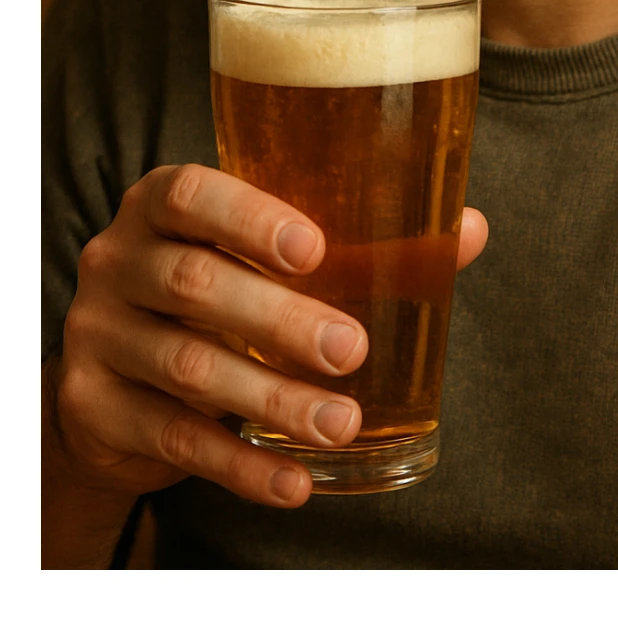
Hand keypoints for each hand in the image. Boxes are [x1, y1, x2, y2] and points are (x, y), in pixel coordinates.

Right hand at [48, 163, 487, 511]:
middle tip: (353, 350)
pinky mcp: (94, 407)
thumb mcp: (266, 254)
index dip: (250, 217)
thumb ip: (364, 241)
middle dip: (280, 320)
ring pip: (188, 368)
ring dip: (272, 400)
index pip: (190, 193)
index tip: (316, 250)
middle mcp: (118, 260)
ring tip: (342, 423)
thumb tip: (467, 229)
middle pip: (196, 285)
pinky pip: (173, 439)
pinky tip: (295, 481)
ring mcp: (98, 334)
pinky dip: (240, 466)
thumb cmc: (218, 286)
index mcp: (159, 203)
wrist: (119, 370)